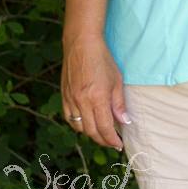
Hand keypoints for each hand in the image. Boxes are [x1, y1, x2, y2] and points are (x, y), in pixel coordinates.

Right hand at [61, 34, 131, 149]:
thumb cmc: (102, 59)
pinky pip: (69, 118)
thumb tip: (124, 122)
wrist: (81, 44)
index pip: (104, 128)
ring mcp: (70, 99)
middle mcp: (82, 101)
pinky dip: (78, 124)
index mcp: (97, 98)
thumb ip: (119, 103)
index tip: (119, 144)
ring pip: (79, 127)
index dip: (112, 140)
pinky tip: (86, 122)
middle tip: (112, 141)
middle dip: (103, 140)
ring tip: (101, 132)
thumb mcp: (117, 80)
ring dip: (91, 133)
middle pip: (91, 131)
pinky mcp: (64, 96)